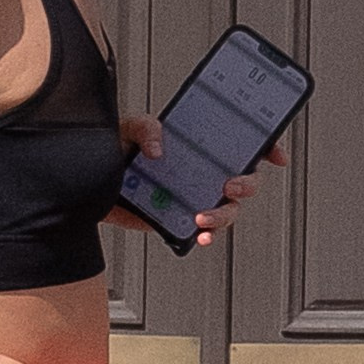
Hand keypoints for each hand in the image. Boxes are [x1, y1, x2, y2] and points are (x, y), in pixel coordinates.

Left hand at [116, 113, 286, 246]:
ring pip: (228, 209)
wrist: (88, 180)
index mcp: (200, 145)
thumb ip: (145, 128)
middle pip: (244, 179)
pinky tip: (198, 235)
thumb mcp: (129, 128)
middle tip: (229, 185)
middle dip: (247, 184)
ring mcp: (193, 195)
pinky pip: (203, 230)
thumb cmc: (113, 149)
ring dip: (224, 216)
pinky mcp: (179, 217)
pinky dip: (207, 235)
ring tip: (203, 217)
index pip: (242, 143)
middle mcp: (202, 171)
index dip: (266, 147)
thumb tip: (158, 148)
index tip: (274, 155)